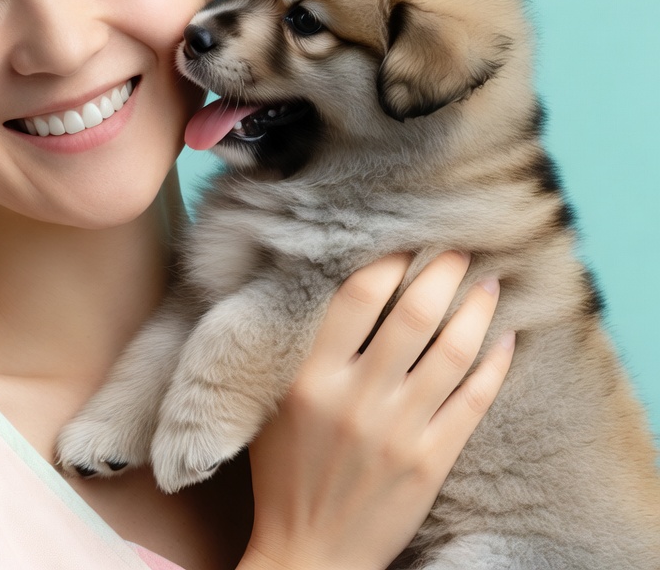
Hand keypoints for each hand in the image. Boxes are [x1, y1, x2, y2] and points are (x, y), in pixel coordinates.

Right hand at [239, 251, 514, 569]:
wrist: (310, 551)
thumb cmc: (284, 473)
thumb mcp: (272, 405)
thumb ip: (296, 351)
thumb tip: (330, 290)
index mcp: (311, 378)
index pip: (357, 297)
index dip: (387, 260)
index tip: (404, 240)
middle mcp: (358, 398)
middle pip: (414, 315)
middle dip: (443, 272)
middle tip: (459, 248)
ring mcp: (400, 431)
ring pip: (452, 352)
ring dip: (477, 310)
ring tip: (489, 281)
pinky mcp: (432, 461)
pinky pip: (474, 400)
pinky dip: (495, 364)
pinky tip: (507, 338)